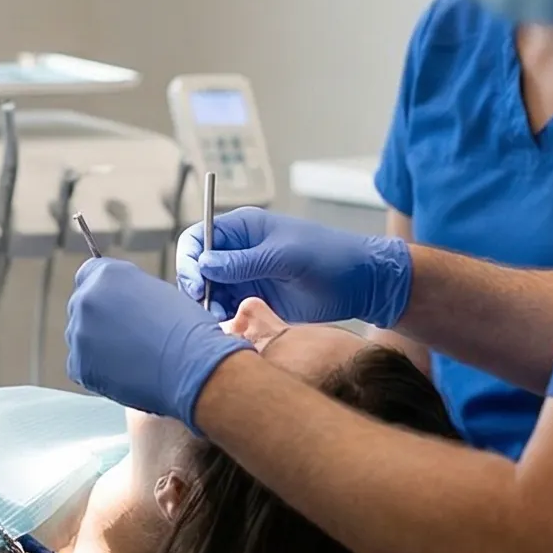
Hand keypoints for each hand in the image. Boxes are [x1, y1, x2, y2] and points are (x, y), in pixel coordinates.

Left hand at [66, 258, 252, 429]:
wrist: (192, 367)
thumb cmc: (187, 330)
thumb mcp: (158, 292)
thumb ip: (130, 291)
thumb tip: (120, 303)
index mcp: (108, 274)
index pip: (89, 275)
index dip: (105, 291)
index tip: (116, 304)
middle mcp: (86, 298)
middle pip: (83, 305)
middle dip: (100, 318)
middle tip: (128, 335)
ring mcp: (79, 332)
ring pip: (81, 336)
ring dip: (98, 344)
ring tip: (133, 356)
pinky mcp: (79, 364)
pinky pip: (82, 364)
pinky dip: (98, 370)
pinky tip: (126, 372)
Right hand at [178, 207, 413, 328]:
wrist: (362, 284)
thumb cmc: (330, 258)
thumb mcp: (286, 256)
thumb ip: (244, 261)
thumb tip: (204, 263)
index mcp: (245, 229)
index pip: (199, 237)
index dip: (190, 258)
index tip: (197, 282)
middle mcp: (240, 251)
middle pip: (198, 266)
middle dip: (196, 285)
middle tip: (207, 304)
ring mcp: (246, 275)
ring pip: (209, 290)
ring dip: (208, 304)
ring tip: (222, 316)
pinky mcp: (256, 298)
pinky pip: (226, 306)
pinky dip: (222, 316)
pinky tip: (231, 323)